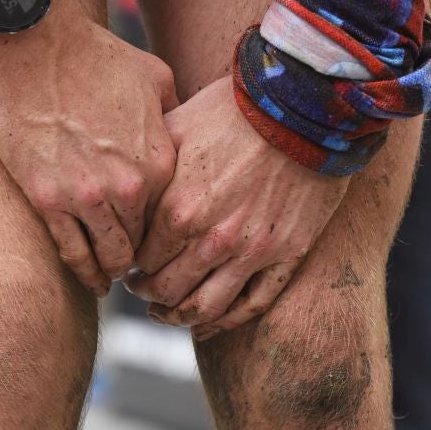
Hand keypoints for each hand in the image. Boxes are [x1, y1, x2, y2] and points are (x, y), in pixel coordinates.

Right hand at [0, 0, 177, 295]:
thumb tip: (177, 139)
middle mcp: (128, 186)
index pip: (169, 218)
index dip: (166, 236)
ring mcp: (86, 196)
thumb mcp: (155, 79)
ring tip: (112, 278)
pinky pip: (71, 250)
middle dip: (141, 259)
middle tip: (138, 271)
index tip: (161, 244)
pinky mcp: (47, 198)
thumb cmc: (95, 56)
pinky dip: (82, 271)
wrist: (35, 44)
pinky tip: (90, 281)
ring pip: (107, 254)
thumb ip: (172, 118)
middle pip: (141, 242)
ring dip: (111, 271)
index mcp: (159, 161)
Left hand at [124, 77, 348, 339]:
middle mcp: (212, 240)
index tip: (126, 263)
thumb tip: (126, 187)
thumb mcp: (178, 127)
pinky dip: (225, 323)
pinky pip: (252, 305)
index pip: (139, 258)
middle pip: (166, 289)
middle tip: (140, 289)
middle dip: (146, 293)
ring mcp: (252, 252)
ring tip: (165, 313)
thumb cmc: (236, 109)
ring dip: (177, 317)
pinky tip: (206, 325)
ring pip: (205, 308)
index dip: (128, 264)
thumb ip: (150, 166)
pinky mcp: (287, 255)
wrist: (304, 104)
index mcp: (178, 209)